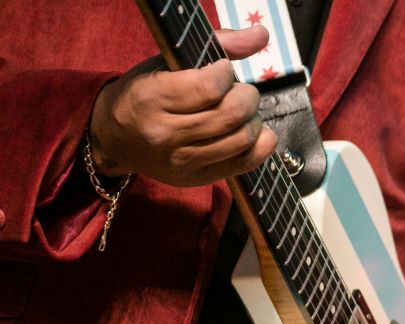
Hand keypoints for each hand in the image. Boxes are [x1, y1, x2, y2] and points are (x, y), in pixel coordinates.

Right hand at [88, 27, 276, 186]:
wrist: (114, 138)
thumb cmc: (144, 93)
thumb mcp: (165, 62)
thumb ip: (214, 44)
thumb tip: (261, 34)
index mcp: (151, 98)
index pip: (210, 87)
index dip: (226, 73)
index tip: (222, 70)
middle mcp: (165, 134)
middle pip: (231, 114)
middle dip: (247, 97)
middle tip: (240, 91)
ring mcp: (182, 161)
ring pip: (242, 140)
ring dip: (254, 120)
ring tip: (243, 111)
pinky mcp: (196, 178)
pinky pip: (245, 163)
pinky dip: (260, 144)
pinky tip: (252, 131)